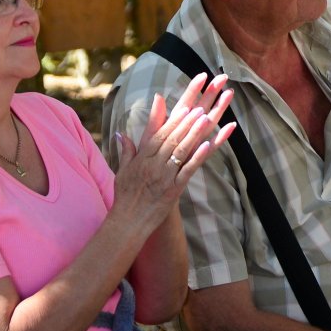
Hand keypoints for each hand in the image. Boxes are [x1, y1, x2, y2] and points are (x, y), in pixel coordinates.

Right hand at [111, 72, 236, 221]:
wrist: (128, 223)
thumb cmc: (125, 198)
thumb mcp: (122, 171)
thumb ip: (126, 151)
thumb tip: (122, 133)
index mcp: (142, 159)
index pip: (159, 134)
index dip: (173, 120)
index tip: (184, 107)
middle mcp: (152, 165)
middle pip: (171, 138)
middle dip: (186, 121)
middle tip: (200, 107)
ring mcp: (163, 177)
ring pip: (180, 151)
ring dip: (194, 133)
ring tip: (206, 118)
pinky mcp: (173, 190)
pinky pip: (187, 170)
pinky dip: (198, 157)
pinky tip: (208, 145)